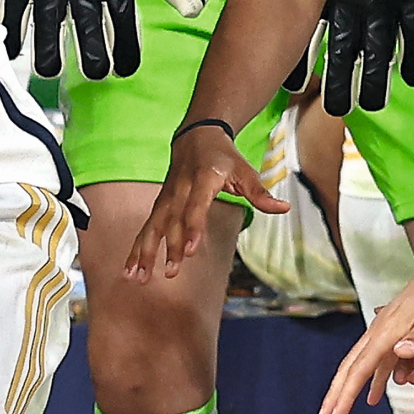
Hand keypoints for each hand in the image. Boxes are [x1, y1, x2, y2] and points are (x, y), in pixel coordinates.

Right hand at [2, 0, 202, 81]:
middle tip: (96, 73)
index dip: (126, 45)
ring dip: (47, 44)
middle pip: (85, 16)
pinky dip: (13, 25)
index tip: (127, 69)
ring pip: (46, 12)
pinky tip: (12, 51)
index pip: (122, 13)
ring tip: (50, 71)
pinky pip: (16, 0)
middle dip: (90, 49)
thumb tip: (197, 10)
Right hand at [128, 119, 277, 284]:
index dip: (192, 228)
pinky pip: (146, 229)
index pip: (196, 206)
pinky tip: (130, 271)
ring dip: (144, 252)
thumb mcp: (245, 170)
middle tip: (172, 271)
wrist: (195, 136)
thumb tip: (283, 208)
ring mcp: (166, 198)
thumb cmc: (224, 157)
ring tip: (138, 277)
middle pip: (172, 221)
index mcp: (202, 179)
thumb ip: (260, 193)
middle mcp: (180, 189)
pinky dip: (136, 249)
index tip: (190, 250)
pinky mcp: (159, 206)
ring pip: (153, 226)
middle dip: (170, 247)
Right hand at [317, 230, 413, 413]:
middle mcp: (385, 330)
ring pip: (367, 366)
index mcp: (389, 328)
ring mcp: (392, 332)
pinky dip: (378, 380)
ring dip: (355, 389)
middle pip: (354, 367)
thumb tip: (398, 353)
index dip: (346, 393)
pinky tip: (376, 395)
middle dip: (339, 393)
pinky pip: (385, 362)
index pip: (361, 367)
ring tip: (342, 411)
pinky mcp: (403, 333)